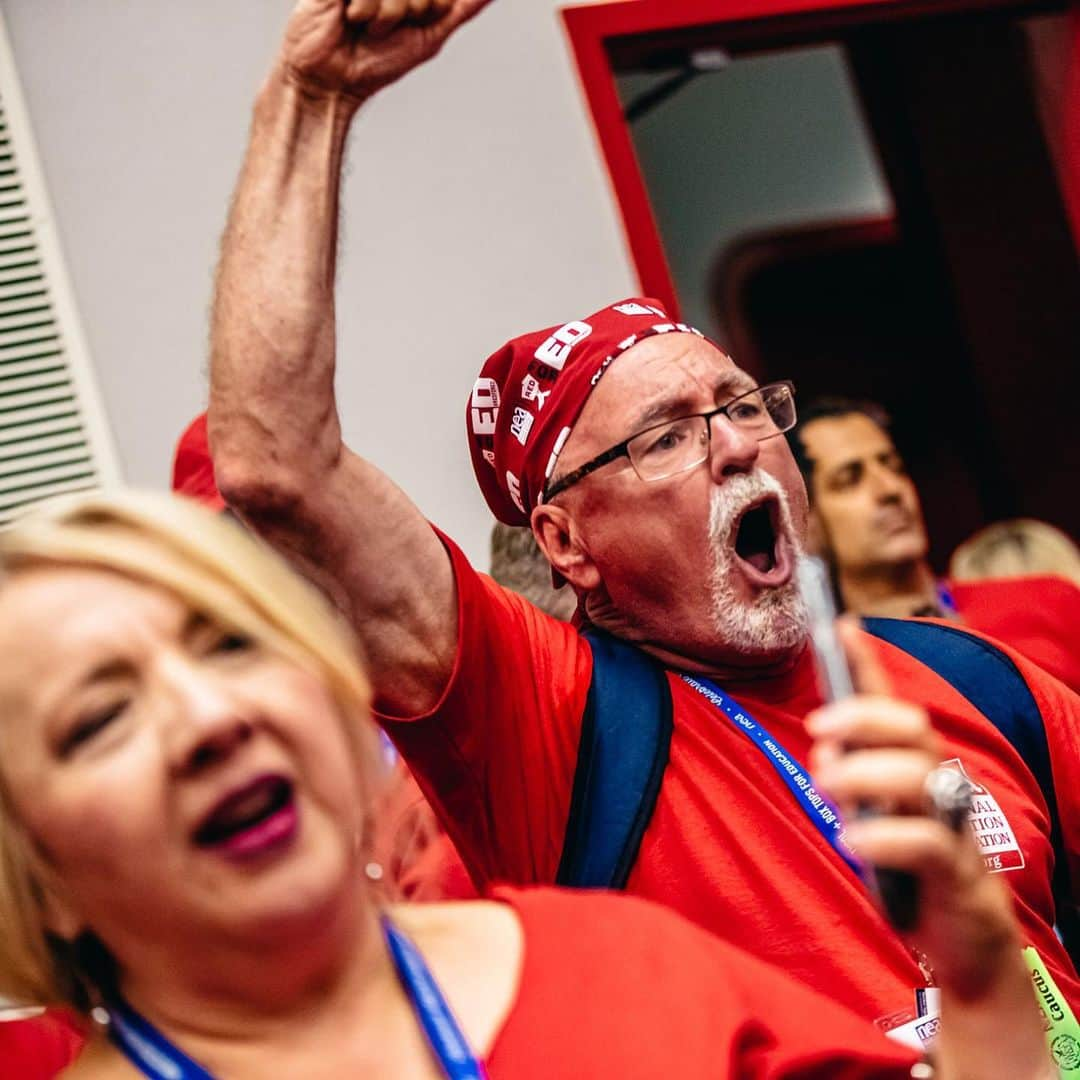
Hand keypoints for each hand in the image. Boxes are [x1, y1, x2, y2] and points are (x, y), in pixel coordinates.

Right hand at [278, 0, 492, 101]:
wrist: (334, 81)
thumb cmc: (377, 63)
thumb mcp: (430, 36)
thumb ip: (462, 8)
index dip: (427, 9)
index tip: (408, 26)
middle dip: (409, 12)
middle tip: (384, 30)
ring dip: (385, 15)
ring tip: (366, 27)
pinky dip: (365, 9)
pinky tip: (350, 18)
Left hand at [807, 620, 1020, 999]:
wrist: (963, 946)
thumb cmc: (909, 870)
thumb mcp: (871, 815)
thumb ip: (850, 781)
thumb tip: (824, 751)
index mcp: (913, 767)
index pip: (890, 706)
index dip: (868, 664)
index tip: (841, 625)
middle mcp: (938, 786)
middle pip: (913, 730)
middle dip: (864, 718)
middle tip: (818, 730)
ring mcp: (951, 827)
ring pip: (922, 776)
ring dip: (865, 773)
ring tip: (827, 784)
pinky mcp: (957, 874)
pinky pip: (928, 844)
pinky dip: (885, 836)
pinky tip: (851, 839)